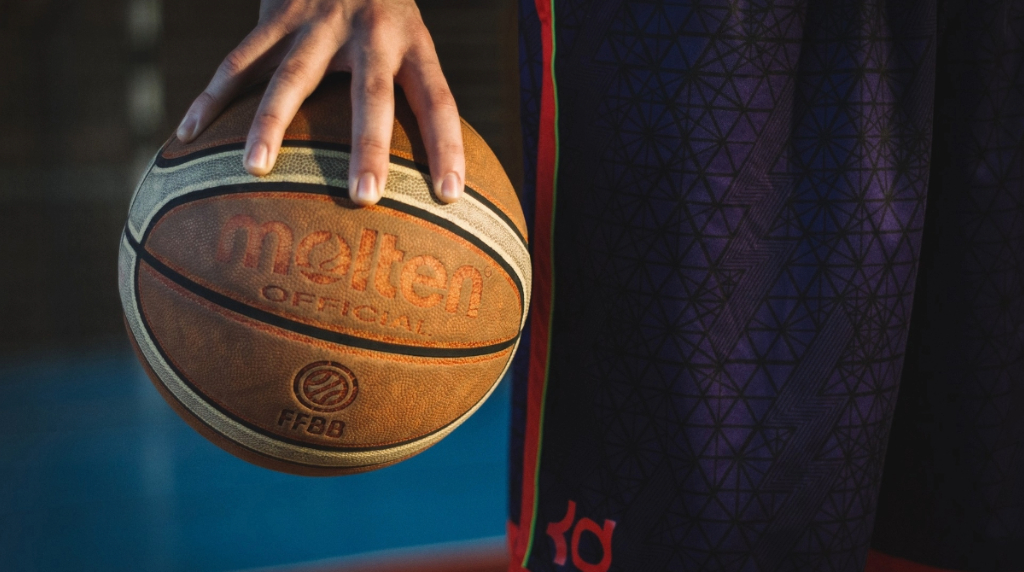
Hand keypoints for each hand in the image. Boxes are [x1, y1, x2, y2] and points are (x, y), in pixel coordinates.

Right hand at [175, 0, 464, 205]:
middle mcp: (369, 30)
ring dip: (271, 122)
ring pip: (292, 76)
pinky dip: (212, 98)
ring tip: (255, 168)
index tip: (452, 194)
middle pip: (371, 94)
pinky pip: (238, 62)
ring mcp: (318, 20)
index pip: (438, 99)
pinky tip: (190, 135)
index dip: (447, 145)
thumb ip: (412, 89)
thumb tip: (431, 168)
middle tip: (365, 197)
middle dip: (368, 146)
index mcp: (411, 41)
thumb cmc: (382, 8)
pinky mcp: (276, 14)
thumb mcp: (410, 35)